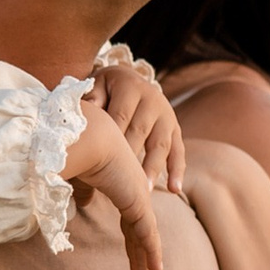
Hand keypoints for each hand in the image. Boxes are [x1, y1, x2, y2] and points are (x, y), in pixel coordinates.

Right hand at [62, 100, 163, 269]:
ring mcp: (138, 197)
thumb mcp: (76, 175)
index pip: (129, 218)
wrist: (83, 136)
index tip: (133, 254)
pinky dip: (151, 253)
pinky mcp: (138, 203)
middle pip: (138, 230)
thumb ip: (82, 189)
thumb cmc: (73, 149)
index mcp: (120, 183)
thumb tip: (82, 203)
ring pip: (144, 237)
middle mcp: (133, 190)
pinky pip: (146, 235)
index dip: (131, 238)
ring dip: (144, 261)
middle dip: (140, 254)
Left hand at [90, 63, 185, 196]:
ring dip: (152, 168)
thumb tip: (90, 110)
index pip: (120, 115)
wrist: (128, 79)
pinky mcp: (175, 129)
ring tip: (144, 190)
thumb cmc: (105, 89)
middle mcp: (152, 99)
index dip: (113, 137)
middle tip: (119, 182)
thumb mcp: (96, 86)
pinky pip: (179, 151)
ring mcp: (167, 115)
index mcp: (130, 87)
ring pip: (160, 144)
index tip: (102, 161)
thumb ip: (93, 98)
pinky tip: (174, 189)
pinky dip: (177, 170)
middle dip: (130, 157)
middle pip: (140, 131)